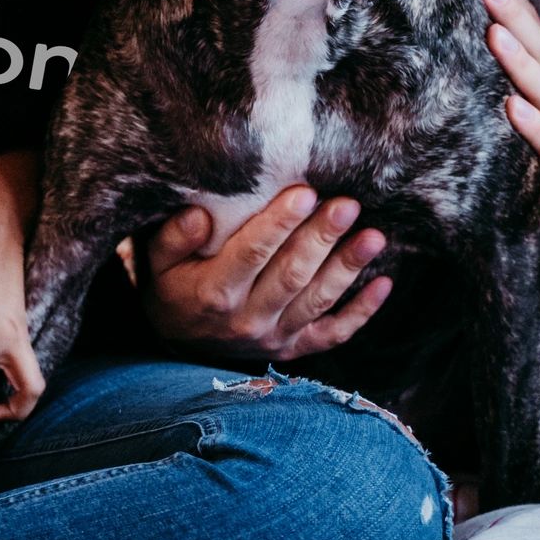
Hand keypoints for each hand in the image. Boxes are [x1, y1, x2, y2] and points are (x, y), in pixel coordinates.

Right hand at [131, 187, 391, 360]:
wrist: (176, 340)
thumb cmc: (170, 284)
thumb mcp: (155, 261)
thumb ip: (172, 237)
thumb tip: (198, 215)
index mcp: (213, 293)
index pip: (251, 254)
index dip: (278, 224)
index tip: (304, 192)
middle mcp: (246, 319)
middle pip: (291, 275)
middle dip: (321, 238)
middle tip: (348, 204)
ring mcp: (273, 336)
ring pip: (317, 300)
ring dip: (348, 267)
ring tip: (374, 236)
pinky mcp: (293, 348)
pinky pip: (331, 334)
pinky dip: (360, 313)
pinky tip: (384, 284)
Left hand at [474, 0, 539, 242]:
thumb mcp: (527, 99)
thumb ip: (502, 67)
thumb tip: (462, 33)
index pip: (522, 23)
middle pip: (531, 42)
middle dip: (507, 9)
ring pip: (539, 85)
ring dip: (517, 58)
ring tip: (493, 33)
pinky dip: (530, 123)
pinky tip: (512, 108)